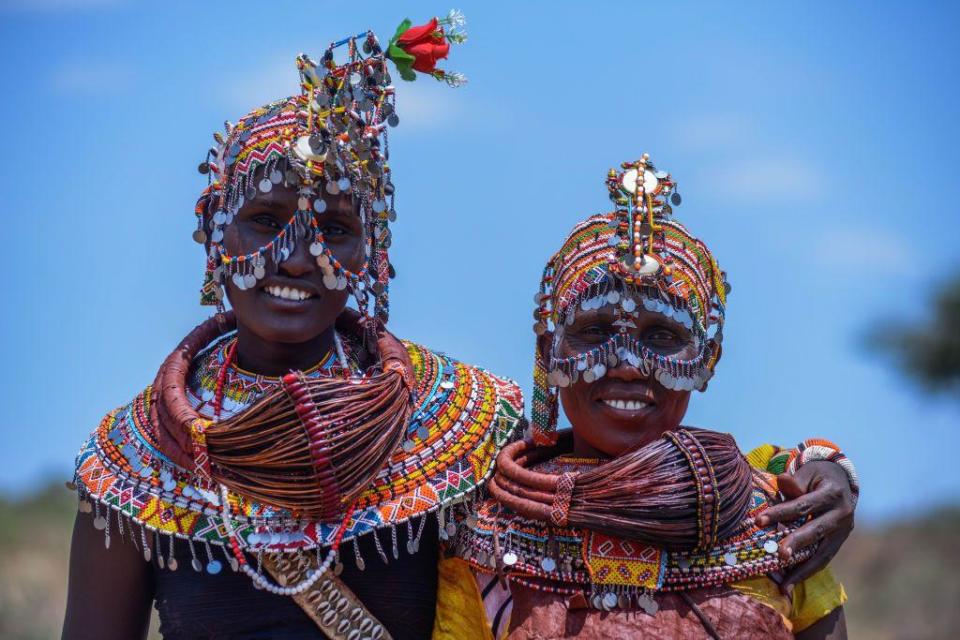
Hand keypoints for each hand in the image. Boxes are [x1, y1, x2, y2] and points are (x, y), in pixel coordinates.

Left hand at [754, 460, 855, 594]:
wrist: (841, 481)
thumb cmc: (816, 476)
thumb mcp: (807, 472)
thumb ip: (794, 481)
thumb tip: (782, 481)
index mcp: (832, 493)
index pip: (803, 505)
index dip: (781, 513)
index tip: (759, 521)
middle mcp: (842, 514)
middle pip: (816, 531)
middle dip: (796, 544)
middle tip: (779, 555)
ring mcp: (843, 530)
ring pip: (823, 552)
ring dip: (803, 569)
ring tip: (785, 584)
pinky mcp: (840, 542)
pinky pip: (824, 559)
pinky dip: (808, 571)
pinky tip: (792, 581)